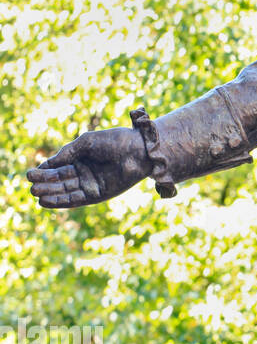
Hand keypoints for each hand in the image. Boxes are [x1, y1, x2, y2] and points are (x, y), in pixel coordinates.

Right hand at [27, 127, 149, 208]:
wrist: (140, 150)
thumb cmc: (115, 141)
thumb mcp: (86, 143)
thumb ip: (67, 153)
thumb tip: (48, 164)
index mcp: (82, 158)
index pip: (58, 167)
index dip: (44, 171)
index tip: (30, 174)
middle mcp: (85, 172)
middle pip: (60, 180)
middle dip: (44, 183)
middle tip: (30, 185)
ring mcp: (92, 184)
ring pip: (66, 191)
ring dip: (50, 193)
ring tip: (35, 193)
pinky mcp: (99, 195)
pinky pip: (77, 200)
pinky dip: (61, 201)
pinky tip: (46, 201)